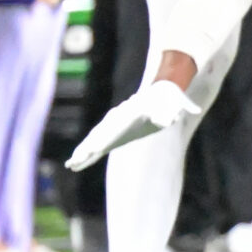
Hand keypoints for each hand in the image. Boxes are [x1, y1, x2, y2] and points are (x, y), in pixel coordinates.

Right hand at [67, 78, 200, 170]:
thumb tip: (180, 116)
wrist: (164, 87)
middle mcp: (121, 118)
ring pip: (97, 138)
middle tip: (74, 161)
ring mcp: (117, 123)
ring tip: (71, 164)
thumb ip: (176, 109)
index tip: (94, 148)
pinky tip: (78, 161)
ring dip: (85, 151)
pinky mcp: (118, 129)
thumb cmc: (170, 97)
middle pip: (101, 135)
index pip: (115, 128)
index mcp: (133, 113)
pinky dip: (89, 150)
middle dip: (88, 148)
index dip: (104, 139)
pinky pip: (100, 141)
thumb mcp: (175, 101)